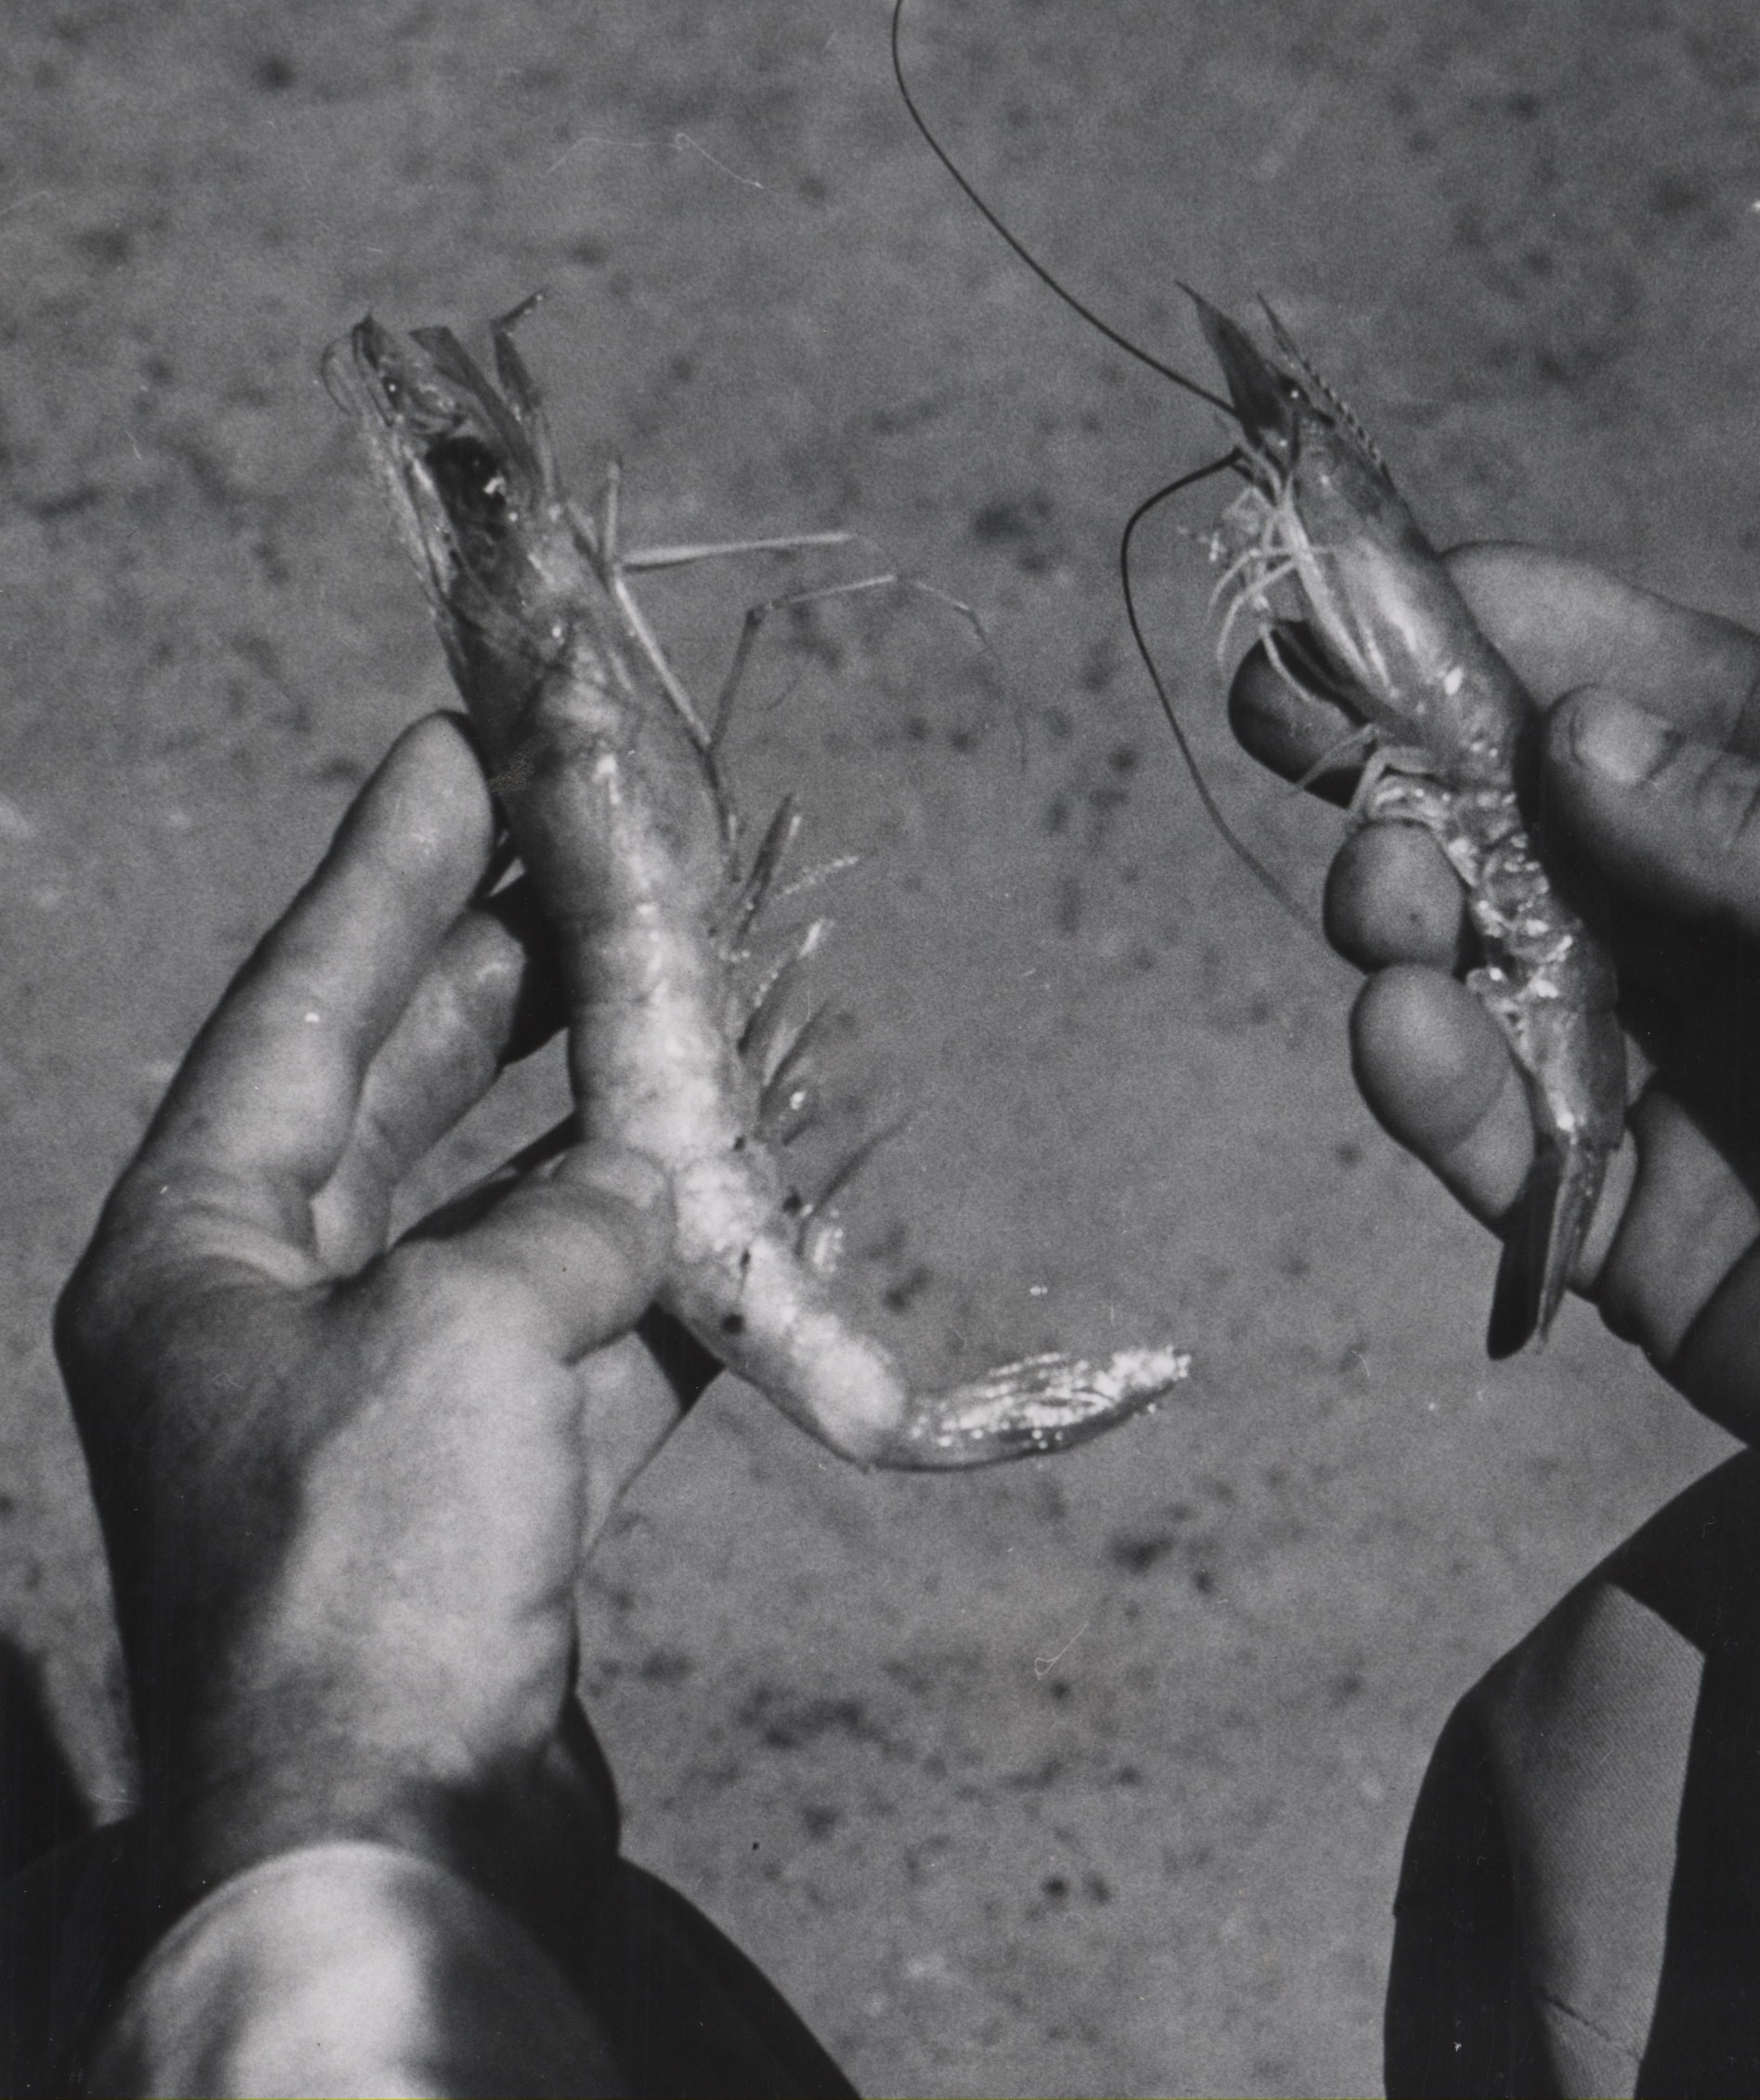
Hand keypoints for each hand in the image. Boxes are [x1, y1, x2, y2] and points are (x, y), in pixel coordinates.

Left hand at [54, 717, 698, 1941]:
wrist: (391, 1828)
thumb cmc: (375, 1562)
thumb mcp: (472, 1325)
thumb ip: (576, 1214)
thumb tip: (651, 1186)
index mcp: (193, 1253)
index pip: (297, 1007)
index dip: (384, 869)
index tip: (456, 748)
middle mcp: (265, 1317)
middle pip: (396, 1094)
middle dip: (503, 976)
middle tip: (601, 859)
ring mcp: (377, 1411)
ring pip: (505, 1211)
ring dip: (608, 1123)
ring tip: (702, 1012)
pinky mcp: (482, 1498)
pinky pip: (585, 1338)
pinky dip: (666, 1276)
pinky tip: (750, 1209)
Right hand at [1237, 549, 1759, 1771]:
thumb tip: (1577, 738)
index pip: (1689, 706)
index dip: (1553, 641)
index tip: (1414, 583)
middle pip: (1566, 832)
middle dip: (1431, 767)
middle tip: (1301, 714)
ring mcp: (1707, 1095)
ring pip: (1512, 977)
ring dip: (1419, 916)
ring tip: (1374, 888)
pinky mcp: (1653, 1241)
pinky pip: (1516, 1142)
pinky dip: (1442, 1083)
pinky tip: (1399, 1026)